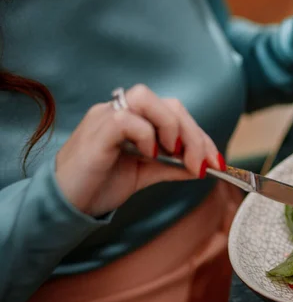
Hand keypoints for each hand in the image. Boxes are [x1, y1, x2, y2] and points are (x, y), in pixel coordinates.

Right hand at [55, 84, 224, 215]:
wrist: (68, 204)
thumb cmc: (102, 184)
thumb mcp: (146, 173)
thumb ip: (173, 167)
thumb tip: (203, 166)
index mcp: (135, 118)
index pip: (175, 112)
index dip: (199, 134)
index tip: (215, 161)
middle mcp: (120, 111)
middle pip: (168, 104)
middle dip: (193, 134)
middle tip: (201, 164)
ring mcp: (106, 116)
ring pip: (146, 98)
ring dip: (171, 126)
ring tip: (174, 154)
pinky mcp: (96, 131)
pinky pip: (126, 119)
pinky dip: (145, 135)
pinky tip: (149, 155)